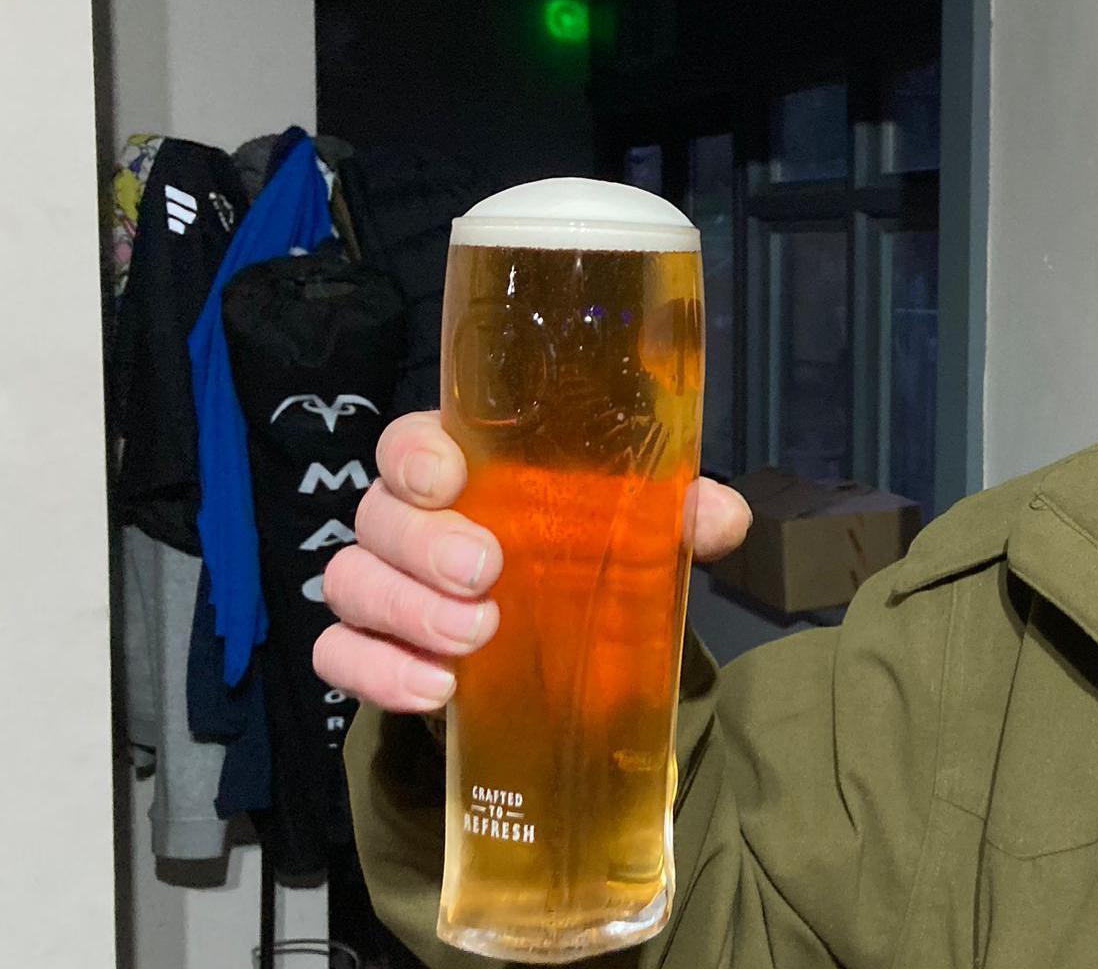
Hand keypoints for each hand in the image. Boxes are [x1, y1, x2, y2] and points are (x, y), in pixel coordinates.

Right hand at [312, 411, 752, 713]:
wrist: (564, 650)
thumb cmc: (582, 560)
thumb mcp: (635, 533)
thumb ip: (676, 516)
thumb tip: (724, 516)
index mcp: (465, 470)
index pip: (411, 442)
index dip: (415, 456)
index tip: (448, 480)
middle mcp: (411, 522)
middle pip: (377, 516)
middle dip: (423, 546)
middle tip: (484, 577)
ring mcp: (386, 588)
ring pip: (349, 583)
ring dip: (405, 614)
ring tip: (471, 644)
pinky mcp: (375, 652)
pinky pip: (338, 656)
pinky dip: (377, 673)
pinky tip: (434, 691)